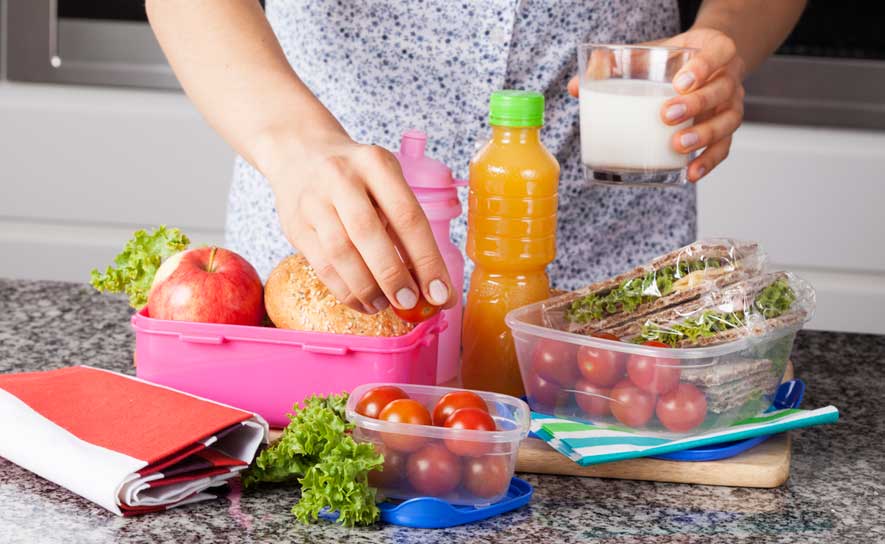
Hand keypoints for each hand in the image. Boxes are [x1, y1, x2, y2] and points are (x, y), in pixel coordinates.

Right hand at [266, 134, 456, 313]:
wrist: (299, 152)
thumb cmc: (356, 176)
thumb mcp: (384, 180)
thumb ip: (404, 223)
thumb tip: (430, 282)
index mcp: (376, 164)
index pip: (408, 217)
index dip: (427, 260)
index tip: (440, 293)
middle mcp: (342, 178)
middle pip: (369, 234)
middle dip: (393, 276)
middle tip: (409, 302)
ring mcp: (313, 201)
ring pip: (341, 253)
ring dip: (367, 288)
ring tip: (384, 305)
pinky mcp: (295, 226)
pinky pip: (323, 266)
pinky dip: (345, 291)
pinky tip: (362, 301)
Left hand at [568, 28, 744, 181]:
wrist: (709, 64)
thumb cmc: (676, 60)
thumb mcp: (652, 52)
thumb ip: (616, 65)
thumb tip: (575, 87)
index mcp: (716, 51)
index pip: (717, 54)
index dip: (702, 67)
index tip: (679, 82)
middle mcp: (728, 79)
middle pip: (720, 91)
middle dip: (695, 105)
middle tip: (666, 116)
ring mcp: (731, 105)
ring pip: (727, 122)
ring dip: (703, 136)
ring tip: (678, 146)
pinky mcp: (726, 129)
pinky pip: (724, 148)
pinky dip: (708, 162)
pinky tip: (690, 173)